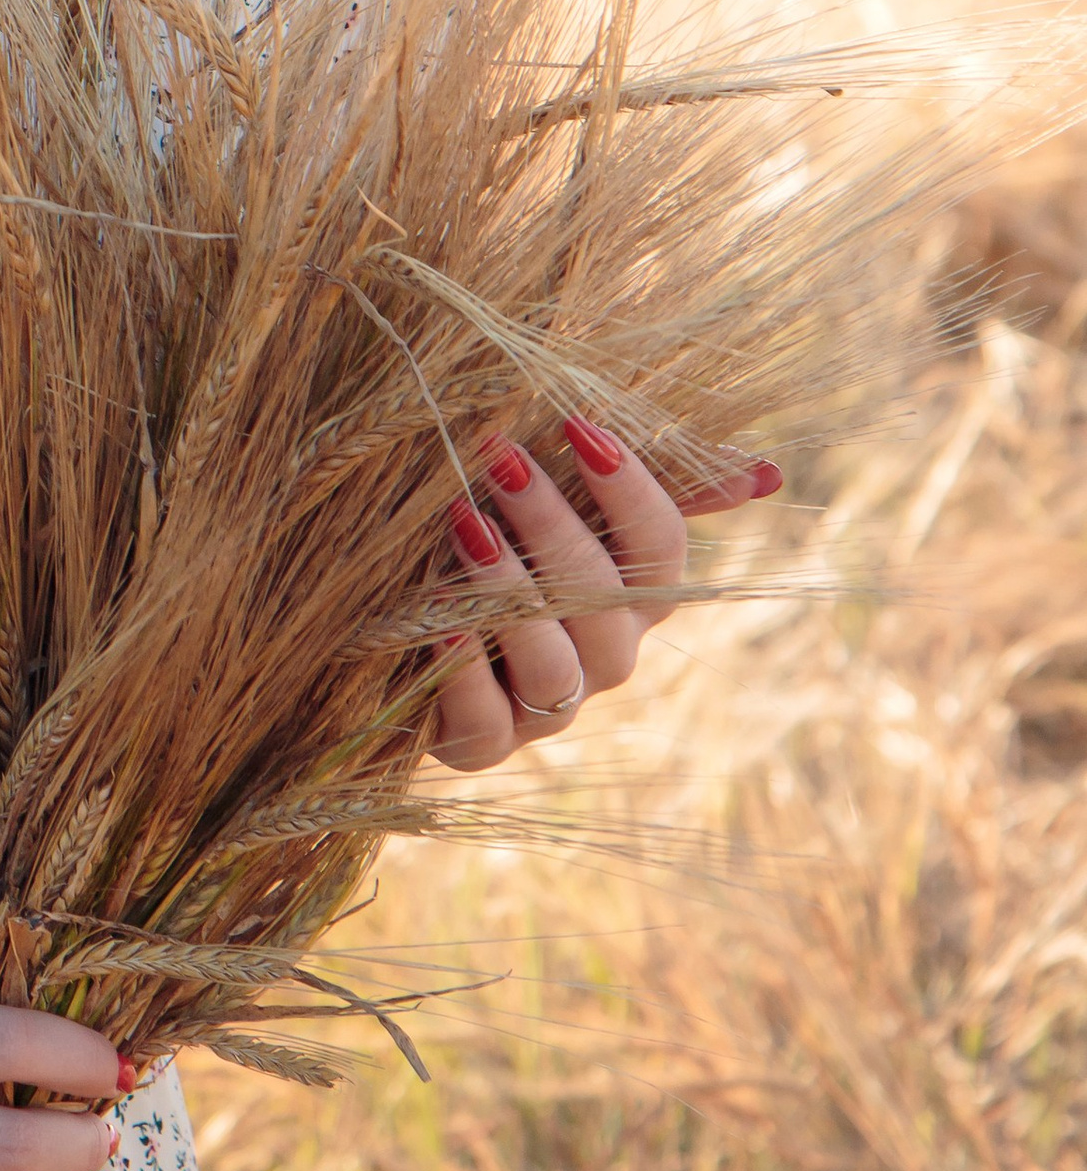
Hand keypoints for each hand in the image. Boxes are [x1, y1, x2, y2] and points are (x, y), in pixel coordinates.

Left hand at [430, 418, 780, 774]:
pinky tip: (438, 624)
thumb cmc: (500, 546)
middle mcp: (602, 658)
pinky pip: (487, 722)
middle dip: (553, 523)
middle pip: (602, 601)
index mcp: (633, 598)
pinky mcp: (481, 745)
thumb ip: (656, 485)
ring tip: (461, 525)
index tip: (578, 425)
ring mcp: (545, 709)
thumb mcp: (565, 506)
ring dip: (508, 592)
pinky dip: (462, 673)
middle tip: (499, 458)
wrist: (404, 628)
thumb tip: (766, 472)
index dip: (630, 489)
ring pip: (552, 666)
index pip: (662, 549)